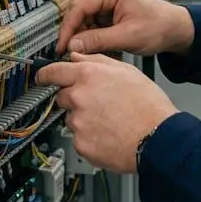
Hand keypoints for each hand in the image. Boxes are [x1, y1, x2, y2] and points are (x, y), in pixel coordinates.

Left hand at [37, 53, 178, 173]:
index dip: (45, 74)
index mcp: (88, 75)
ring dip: (84, 119)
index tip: (42, 77)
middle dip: (74, 99)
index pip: (53, 72)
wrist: (158, 138)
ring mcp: (78, 122)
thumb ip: (97, 60)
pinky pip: (79, 138)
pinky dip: (90, 138)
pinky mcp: (81, 144)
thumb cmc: (148, 105)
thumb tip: (78, 56)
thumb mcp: (127, 71)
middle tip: (97, 104)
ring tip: (109, 121)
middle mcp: (79, 97)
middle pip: (62, 96)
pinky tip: (109, 134)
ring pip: (72, 119)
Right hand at [57, 0, 194, 55]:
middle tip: (73, 54)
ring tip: (92, 55)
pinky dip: (96, 40)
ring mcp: (108, 2)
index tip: (62, 46)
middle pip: (80, 14)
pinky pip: (95, 26)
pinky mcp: (111, 13)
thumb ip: (98, 40)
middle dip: (77, 35)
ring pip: (86, 22)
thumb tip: (73, 45)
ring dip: (87, 39)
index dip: (68, 28)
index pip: (79, 7)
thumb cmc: (160, 26)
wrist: (176, 29)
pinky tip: (102, 50)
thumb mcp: (127, 36)